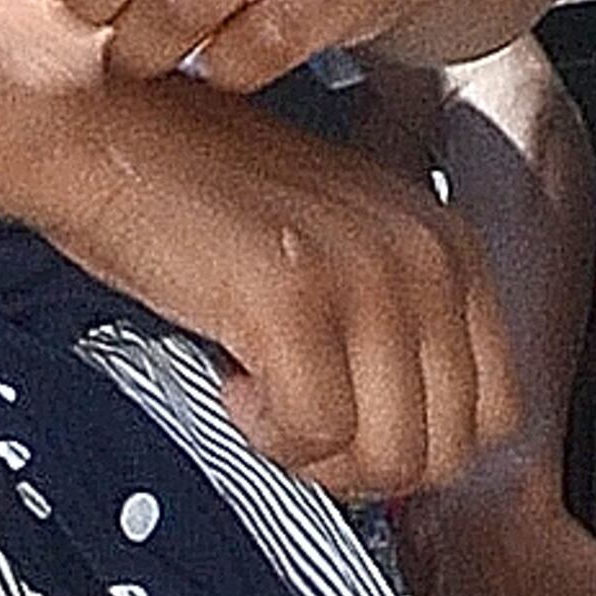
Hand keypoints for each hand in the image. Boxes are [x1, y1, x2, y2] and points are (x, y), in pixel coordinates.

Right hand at [37, 70, 519, 507]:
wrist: (101, 129)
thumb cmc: (195, 191)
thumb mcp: (335, 245)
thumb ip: (390, 325)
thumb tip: (406, 436)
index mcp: (445, 245)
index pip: (494, 412)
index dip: (414, 447)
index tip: (351, 426)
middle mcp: (422, 256)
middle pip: (443, 452)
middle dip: (361, 466)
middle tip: (296, 419)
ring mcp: (365, 278)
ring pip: (385, 459)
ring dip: (313, 456)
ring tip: (263, 395)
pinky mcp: (294, 303)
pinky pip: (312, 437)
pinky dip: (265, 433)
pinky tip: (234, 377)